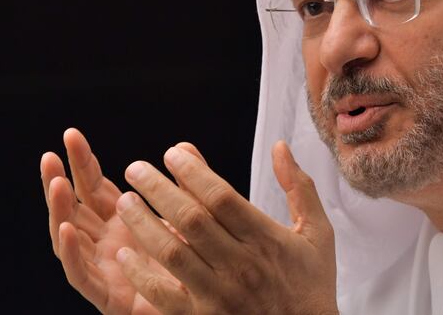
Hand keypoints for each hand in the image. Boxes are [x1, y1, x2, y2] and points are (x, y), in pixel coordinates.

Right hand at [41, 128, 191, 313]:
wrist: (212, 305)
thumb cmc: (198, 259)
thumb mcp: (190, 215)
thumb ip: (185, 184)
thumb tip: (182, 146)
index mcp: (121, 220)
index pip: (94, 186)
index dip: (82, 162)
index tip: (72, 135)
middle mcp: (106, 242)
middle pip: (73, 208)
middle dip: (59, 181)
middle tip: (50, 155)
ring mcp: (103, 268)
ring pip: (69, 238)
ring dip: (59, 211)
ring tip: (56, 185)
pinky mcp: (107, 296)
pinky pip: (81, 275)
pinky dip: (70, 253)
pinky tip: (65, 229)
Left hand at [114, 140, 337, 314]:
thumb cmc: (310, 284)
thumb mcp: (318, 233)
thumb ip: (299, 188)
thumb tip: (280, 147)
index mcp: (267, 240)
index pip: (222, 197)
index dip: (194, 172)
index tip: (173, 152)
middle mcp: (241, 266)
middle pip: (191, 219)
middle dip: (158, 189)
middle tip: (135, 168)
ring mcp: (219, 295)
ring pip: (172, 253)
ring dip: (143, 224)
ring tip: (124, 201)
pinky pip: (163, 295)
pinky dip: (140, 274)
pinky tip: (124, 253)